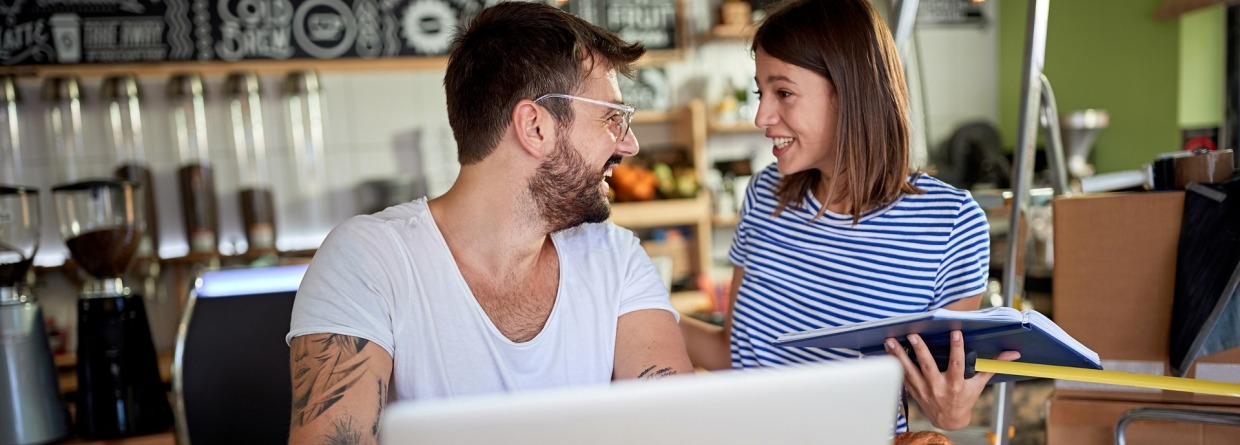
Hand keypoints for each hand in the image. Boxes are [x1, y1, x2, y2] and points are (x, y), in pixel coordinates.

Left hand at [884, 330, 1020, 430]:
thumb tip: (1013, 353)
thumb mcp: (979, 384)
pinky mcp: (912, 390)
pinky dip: (892, 363)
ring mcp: (923, 389)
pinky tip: (885, 350)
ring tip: (890, 340)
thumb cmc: (965, 399)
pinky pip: (900, 375)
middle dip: (920, 350)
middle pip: (927, 366)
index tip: (955, 332)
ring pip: (909, 370)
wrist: (949, 420)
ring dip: (899, 355)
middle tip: (912, 335)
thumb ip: (992, 366)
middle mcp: (938, 387)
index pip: (956, 364)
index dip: (957, 348)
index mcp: (955, 384)